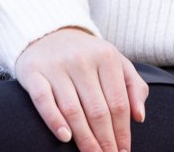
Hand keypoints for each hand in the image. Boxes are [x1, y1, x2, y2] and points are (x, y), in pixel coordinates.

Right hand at [14, 28, 147, 151]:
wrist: (47, 32)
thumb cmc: (86, 55)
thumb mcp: (114, 61)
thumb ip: (133, 86)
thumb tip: (139, 117)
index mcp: (106, 56)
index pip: (118, 102)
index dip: (122, 131)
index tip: (124, 150)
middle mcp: (82, 60)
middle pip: (98, 110)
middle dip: (105, 140)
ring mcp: (56, 66)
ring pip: (73, 109)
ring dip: (85, 138)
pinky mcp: (33, 72)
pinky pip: (44, 101)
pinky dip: (54, 121)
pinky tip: (65, 137)